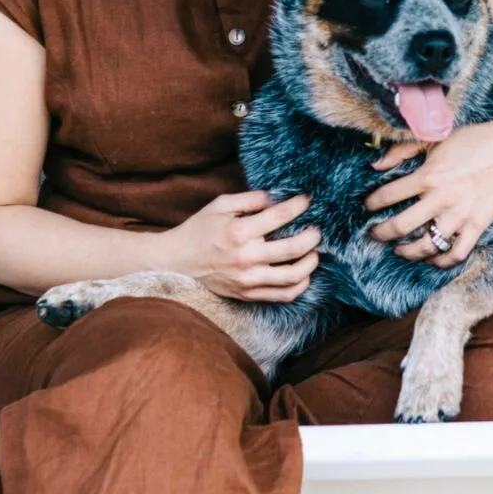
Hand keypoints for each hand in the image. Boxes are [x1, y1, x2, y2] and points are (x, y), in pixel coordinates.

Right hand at [166, 190, 319, 302]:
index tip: (307, 200)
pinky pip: (282, 296)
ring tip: (313, 253)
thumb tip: (276, 198)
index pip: (279, 217)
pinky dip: (299, 286)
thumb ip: (250, 199)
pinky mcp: (247, 294)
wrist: (175, 262)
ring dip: (311, 263)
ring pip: (293, 277)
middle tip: (317, 230)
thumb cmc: (198, 230)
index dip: (298, 206)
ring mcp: (248, 280)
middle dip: (312, 237)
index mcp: (239, 232)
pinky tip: (303, 275)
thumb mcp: (220, 205)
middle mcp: (246, 258)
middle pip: (293, 249)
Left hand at [371, 122, 492, 267]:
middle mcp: (441, 198)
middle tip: (375, 234)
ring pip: (427, 245)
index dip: (373, 203)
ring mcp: (460, 215)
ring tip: (400, 250)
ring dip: (408, 252)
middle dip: (382, 233)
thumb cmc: (470, 142)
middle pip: (402, 226)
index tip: (368, 207)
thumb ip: (402, 151)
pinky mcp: (477, 226)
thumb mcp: (433, 138)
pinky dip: (442, 262)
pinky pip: (456, 253)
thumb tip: (375, 166)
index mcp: (428, 175)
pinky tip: (431, 258)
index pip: (389, 195)